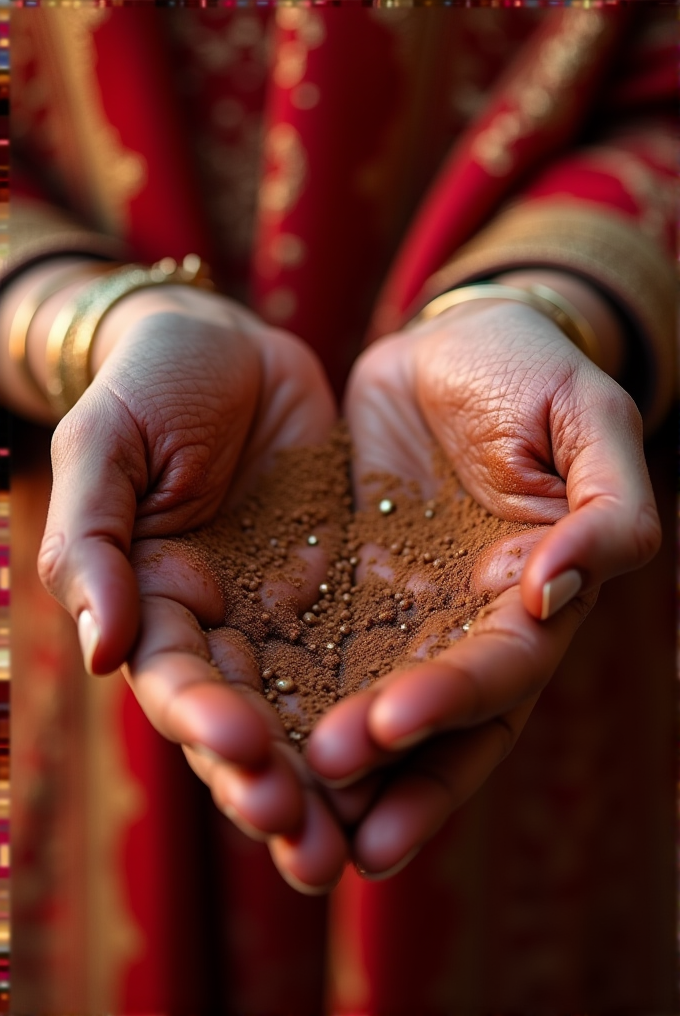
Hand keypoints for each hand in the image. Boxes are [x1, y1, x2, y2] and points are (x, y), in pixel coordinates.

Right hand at [37, 288, 346, 891]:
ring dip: (336, 780)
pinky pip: (373, 649)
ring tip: (365, 848)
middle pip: (248, 724)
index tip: (251, 760)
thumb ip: (93, 542)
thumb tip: (104, 653)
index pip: (177, 683)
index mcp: (154, 600)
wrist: (226, 341)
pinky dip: (391, 705)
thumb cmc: (150, 385)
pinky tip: (420, 753)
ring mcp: (287, 610)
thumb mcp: (105, 447)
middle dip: (277, 789)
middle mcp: (223, 624)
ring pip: (314, 709)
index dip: (209, 727)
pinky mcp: (346, 584)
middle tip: (314, 854)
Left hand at [308, 295, 660, 876]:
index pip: (500, 673)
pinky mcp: (339, 589)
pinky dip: (277, 702)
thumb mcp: (587, 421)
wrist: (452, 344)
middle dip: (375, 777)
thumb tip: (557, 591)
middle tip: (314, 822)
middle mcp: (464, 627)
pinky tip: (233, 739)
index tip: (387, 725)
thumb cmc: (532, 372)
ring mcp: (399, 614)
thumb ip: (606, 509)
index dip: (450, 704)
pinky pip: (305, 652)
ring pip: (362, 708)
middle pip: (429, 728)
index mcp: (533, 600)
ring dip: (320, 772)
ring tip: (269, 820)